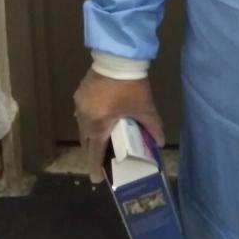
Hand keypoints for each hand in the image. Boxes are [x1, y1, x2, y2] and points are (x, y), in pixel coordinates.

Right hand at [73, 67, 164, 183]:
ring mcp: (79, 105)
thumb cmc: (130, 86)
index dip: (95, 167)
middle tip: (101, 162)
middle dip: (93, 153)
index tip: (96, 179)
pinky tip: (99, 120)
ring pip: (82, 128)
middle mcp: (84, 118)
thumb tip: (159, 142)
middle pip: (86, 141)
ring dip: (90, 137)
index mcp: (98, 125)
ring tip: (101, 142)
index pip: (95, 152)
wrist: (117, 58)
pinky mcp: (80, 94)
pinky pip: (82, 114)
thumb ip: (152, 126)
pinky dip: (90, 122)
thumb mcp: (144, 107)